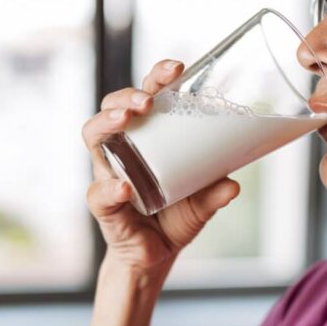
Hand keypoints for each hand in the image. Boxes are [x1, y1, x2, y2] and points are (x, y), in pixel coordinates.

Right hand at [81, 59, 240, 272]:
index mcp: (146, 138)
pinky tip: (125, 187)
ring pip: (93, 136)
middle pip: (112, 106)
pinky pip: (99, 191)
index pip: (145, 96)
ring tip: (127, 119)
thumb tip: (233, 184)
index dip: (157, 77)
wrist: (155, 257)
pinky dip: (111, 188)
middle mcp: (121, 148)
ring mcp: (107, 172)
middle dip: (127, 95)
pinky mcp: (103, 204)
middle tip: (148, 100)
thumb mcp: (202, 203)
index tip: (177, 68)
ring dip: (108, 122)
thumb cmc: (174, 218)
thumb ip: (215, 193)